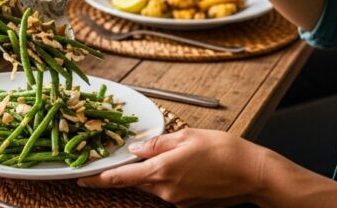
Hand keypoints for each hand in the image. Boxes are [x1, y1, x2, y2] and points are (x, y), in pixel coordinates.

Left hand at [78, 129, 264, 205]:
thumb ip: (157, 143)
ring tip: (177, 156)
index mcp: (162, 171)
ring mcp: (178, 201)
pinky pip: (170, 190)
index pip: (120, 178)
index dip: (98, 179)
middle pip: (136, 181)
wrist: (254, 175)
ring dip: (155, 172)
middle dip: (131, 171)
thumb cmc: (225, 151)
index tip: (81, 179)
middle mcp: (166, 191)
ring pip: (154, 185)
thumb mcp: (188, 136)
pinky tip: (189, 167)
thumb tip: (136, 148)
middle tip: (132, 156)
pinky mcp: (189, 205)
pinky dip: (171, 178)